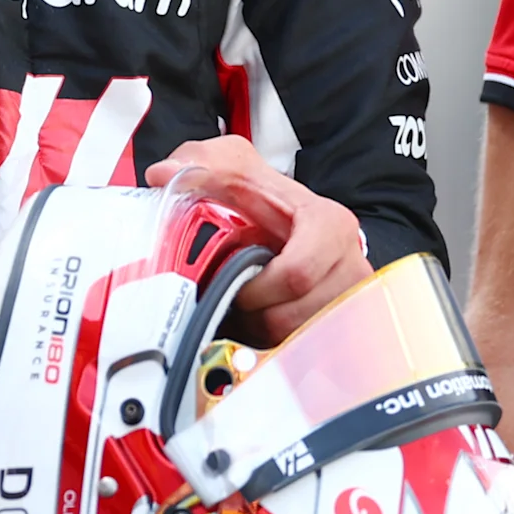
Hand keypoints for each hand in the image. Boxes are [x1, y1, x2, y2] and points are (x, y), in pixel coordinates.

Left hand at [143, 133, 371, 342]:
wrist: (292, 219)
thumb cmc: (266, 198)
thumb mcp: (234, 168)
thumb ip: (201, 166)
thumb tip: (163, 174)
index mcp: (329, 225)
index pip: (297, 274)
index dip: (256, 289)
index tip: (234, 282)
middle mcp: (349, 263)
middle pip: (292, 314)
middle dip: (253, 311)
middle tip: (235, 296)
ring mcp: (349, 297)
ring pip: (295, 336)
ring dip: (261, 328)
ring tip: (247, 306)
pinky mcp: (344, 323)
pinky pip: (303, 348)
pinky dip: (275, 342)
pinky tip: (262, 321)